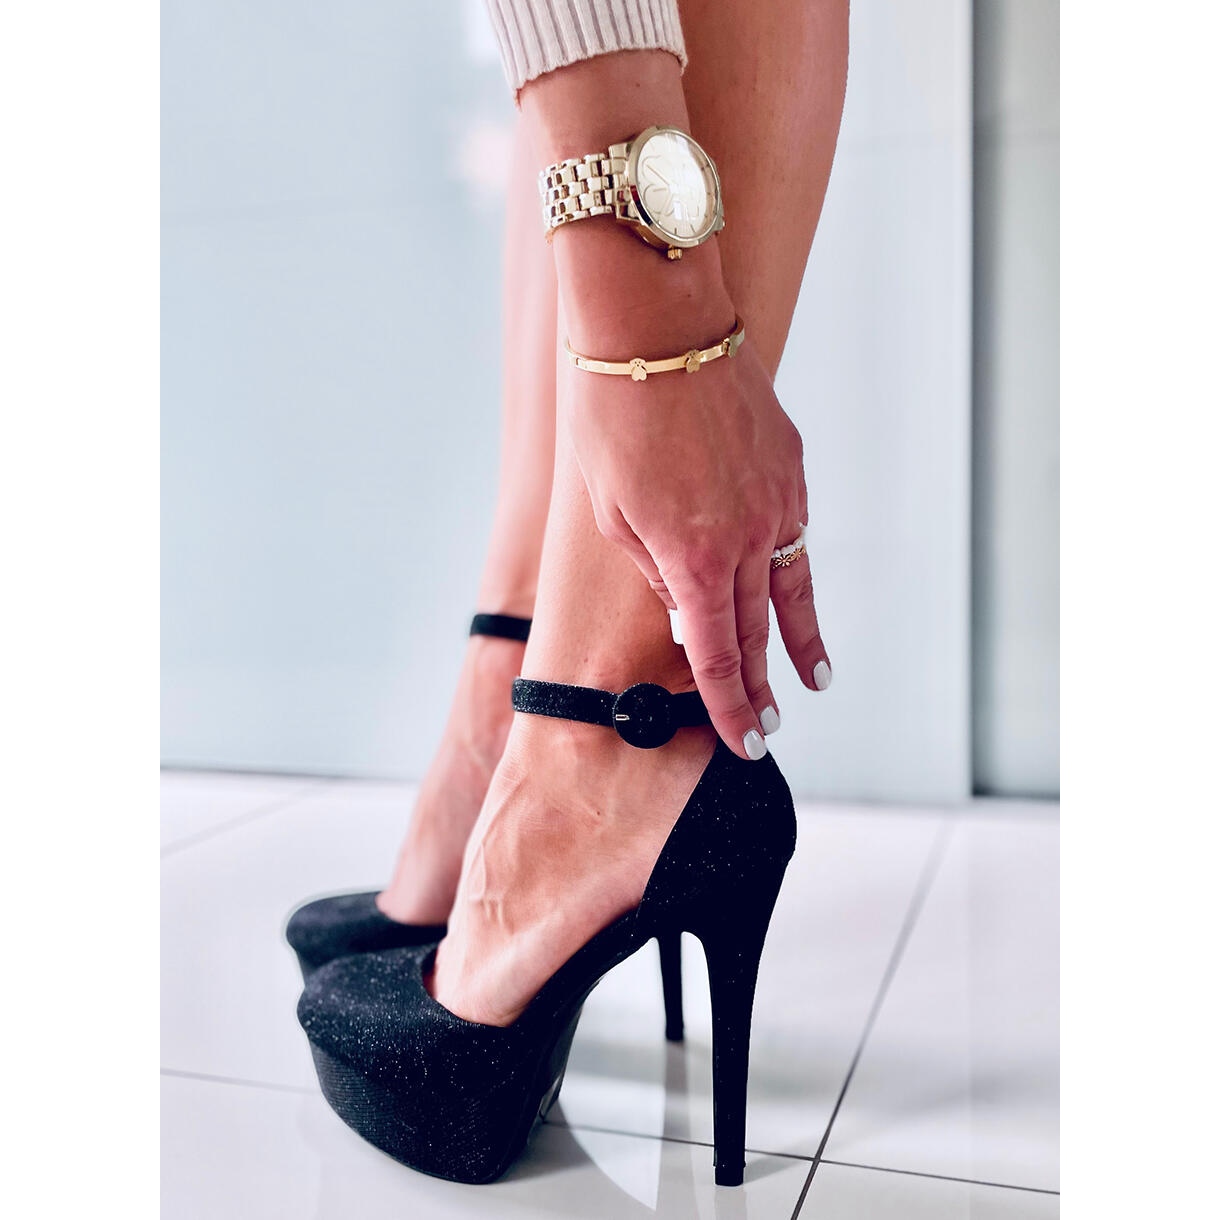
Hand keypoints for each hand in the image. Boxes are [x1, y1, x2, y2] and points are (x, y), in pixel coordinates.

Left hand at [567, 304, 832, 759]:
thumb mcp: (612, 511)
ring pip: (791, 589)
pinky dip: (792, 571)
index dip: (732, 706)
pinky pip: (793, 535)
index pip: (718, 656)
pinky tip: (791, 590)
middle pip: (758, 631)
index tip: (745, 742)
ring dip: (799, 640)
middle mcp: (748, 537)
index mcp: (693, 558)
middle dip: (762, 685)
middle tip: (769, 726)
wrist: (657, 325)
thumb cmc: (614, 415)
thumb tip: (684, 610)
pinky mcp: (791, 467)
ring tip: (812, 678)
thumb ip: (655, 573)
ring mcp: (778, 500)